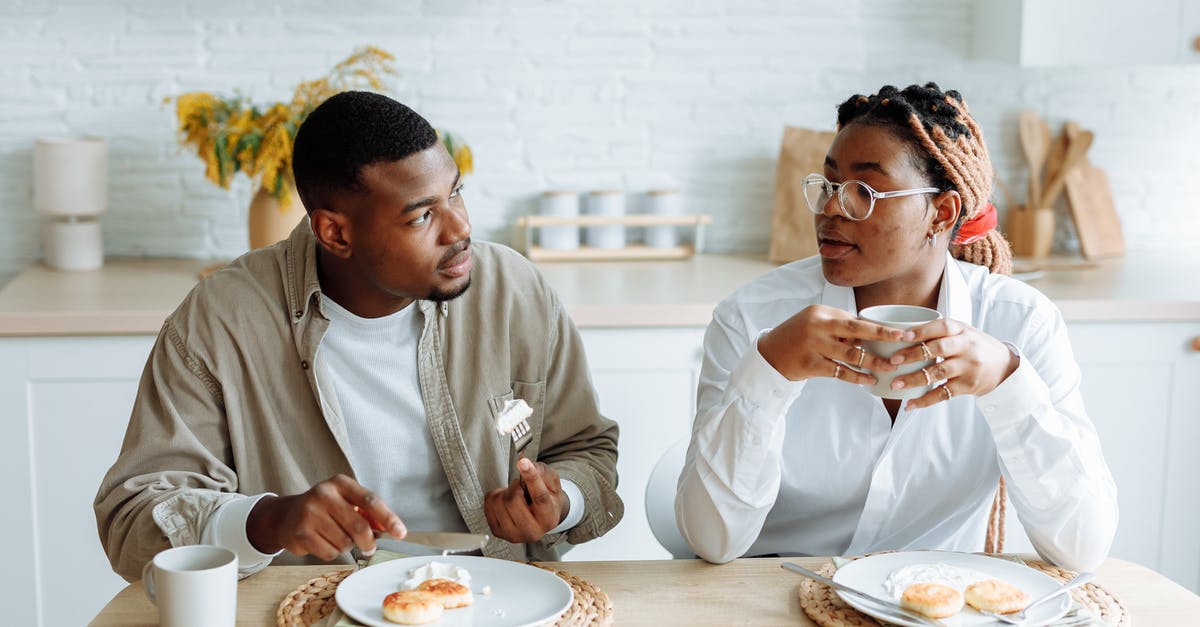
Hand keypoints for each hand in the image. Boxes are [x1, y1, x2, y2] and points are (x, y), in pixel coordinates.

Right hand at [246, 474, 405, 560]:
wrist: (286, 516)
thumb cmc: (324, 508)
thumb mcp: (346, 501)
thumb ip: (368, 512)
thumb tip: (389, 529)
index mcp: (340, 483)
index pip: (370, 500)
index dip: (388, 518)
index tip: (401, 533)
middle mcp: (324, 494)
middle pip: (359, 526)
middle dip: (369, 541)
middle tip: (369, 546)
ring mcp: (310, 513)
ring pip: (345, 543)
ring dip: (347, 546)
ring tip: (336, 536)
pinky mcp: (300, 533)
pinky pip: (329, 553)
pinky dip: (332, 552)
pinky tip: (322, 541)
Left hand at [483, 458, 568, 543]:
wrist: (539, 518)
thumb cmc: (546, 500)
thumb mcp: (551, 483)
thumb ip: (542, 472)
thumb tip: (528, 466)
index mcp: (549, 519)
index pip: (539, 497)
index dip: (531, 477)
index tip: (523, 463)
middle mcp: (532, 531)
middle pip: (514, 500)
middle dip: (515, 486)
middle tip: (521, 486)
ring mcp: (512, 534)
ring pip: (499, 501)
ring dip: (506, 491)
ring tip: (515, 495)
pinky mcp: (498, 531)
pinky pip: (489, 504)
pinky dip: (496, 496)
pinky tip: (506, 501)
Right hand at [757, 304, 902, 382]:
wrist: (769, 354)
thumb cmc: (798, 337)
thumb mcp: (815, 324)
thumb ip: (839, 327)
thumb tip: (870, 335)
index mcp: (821, 312)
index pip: (855, 320)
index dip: (878, 328)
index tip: (901, 332)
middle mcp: (818, 326)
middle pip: (857, 330)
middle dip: (883, 336)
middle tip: (904, 341)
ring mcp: (814, 346)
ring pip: (852, 354)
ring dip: (874, 362)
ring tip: (890, 367)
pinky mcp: (811, 364)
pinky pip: (840, 372)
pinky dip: (857, 377)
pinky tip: (869, 381)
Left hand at [886, 318, 1019, 409]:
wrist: (1005, 366)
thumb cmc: (976, 347)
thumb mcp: (964, 332)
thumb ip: (940, 331)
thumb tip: (901, 333)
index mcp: (962, 330)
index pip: (942, 326)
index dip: (922, 330)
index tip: (903, 336)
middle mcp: (967, 347)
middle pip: (938, 349)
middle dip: (914, 354)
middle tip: (893, 360)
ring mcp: (968, 367)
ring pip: (938, 373)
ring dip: (914, 379)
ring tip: (896, 384)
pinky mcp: (968, 386)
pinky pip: (943, 394)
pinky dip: (925, 400)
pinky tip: (910, 404)